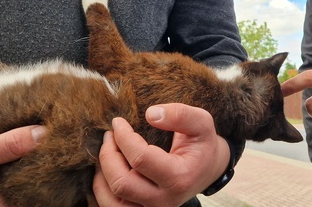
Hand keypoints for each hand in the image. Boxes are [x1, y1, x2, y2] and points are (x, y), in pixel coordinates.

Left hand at [92, 103, 229, 206]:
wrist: (208, 169)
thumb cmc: (202, 144)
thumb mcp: (201, 122)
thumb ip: (180, 114)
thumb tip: (149, 114)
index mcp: (179, 178)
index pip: (140, 159)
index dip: (124, 137)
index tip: (118, 121)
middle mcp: (164, 200)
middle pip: (121, 183)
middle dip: (108, 155)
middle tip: (109, 135)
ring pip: (112, 200)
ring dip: (102, 174)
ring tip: (106, 151)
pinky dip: (103, 189)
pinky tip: (106, 169)